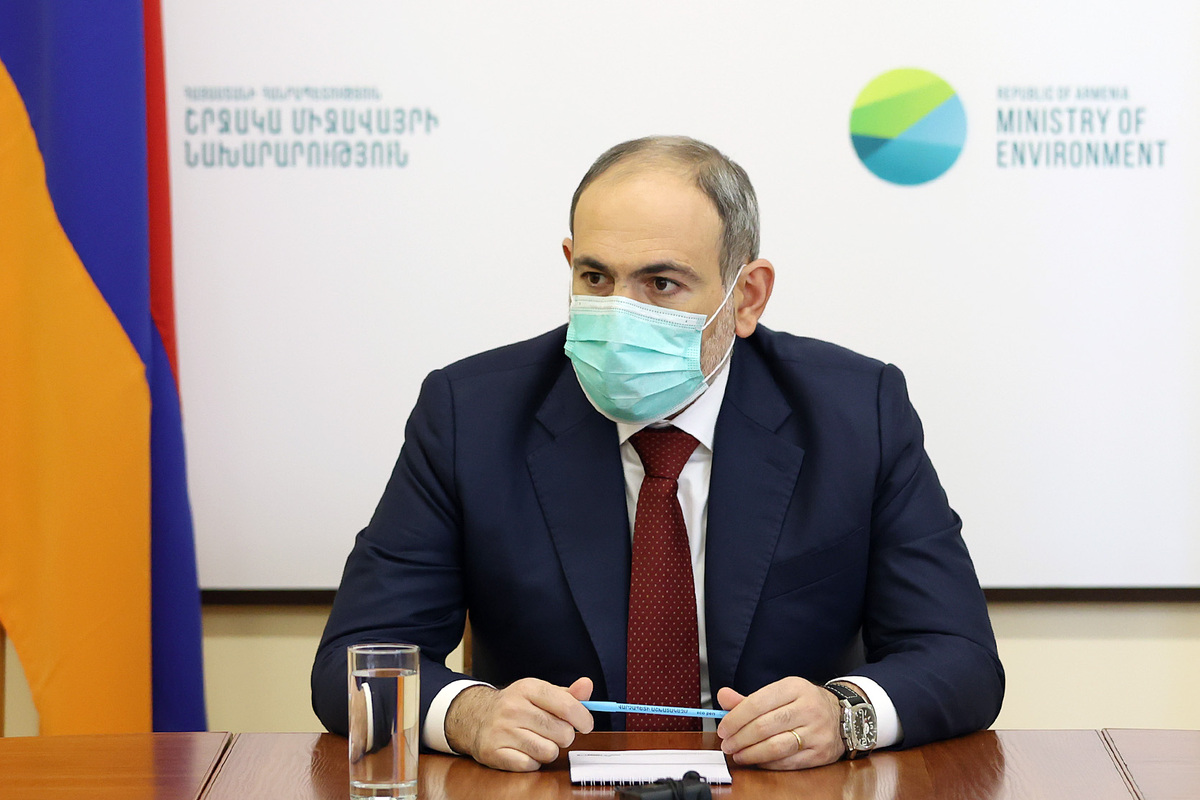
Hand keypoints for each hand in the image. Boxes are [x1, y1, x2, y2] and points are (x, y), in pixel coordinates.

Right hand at [445, 677, 593, 770]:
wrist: (477, 717)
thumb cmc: (516, 706)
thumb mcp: (540, 693)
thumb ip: (567, 693)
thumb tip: (587, 686)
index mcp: (528, 688)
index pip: (567, 706)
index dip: (583, 718)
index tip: (586, 724)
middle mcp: (513, 708)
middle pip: (562, 732)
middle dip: (564, 736)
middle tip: (554, 732)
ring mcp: (502, 731)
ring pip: (549, 752)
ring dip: (549, 750)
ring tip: (538, 741)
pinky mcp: (494, 752)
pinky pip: (531, 765)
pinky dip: (532, 761)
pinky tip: (524, 750)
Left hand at [716, 677, 844, 769]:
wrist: (842, 716)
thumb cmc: (804, 703)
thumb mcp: (780, 693)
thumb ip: (749, 699)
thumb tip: (722, 697)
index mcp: (794, 687)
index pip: (757, 703)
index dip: (735, 718)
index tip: (723, 728)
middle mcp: (808, 708)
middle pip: (764, 726)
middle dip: (740, 738)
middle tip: (727, 744)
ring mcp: (816, 731)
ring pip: (775, 746)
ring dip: (751, 753)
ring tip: (738, 754)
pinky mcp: (820, 752)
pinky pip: (788, 761)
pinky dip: (768, 763)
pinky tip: (757, 760)